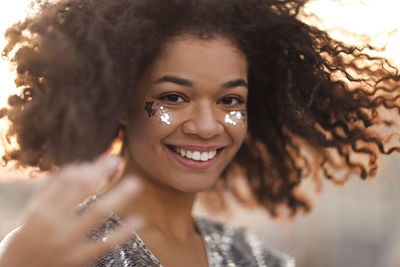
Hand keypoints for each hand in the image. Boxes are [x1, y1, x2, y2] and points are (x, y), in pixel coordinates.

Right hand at [0, 156, 141, 266]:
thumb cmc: (32, 236)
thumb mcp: (36, 211)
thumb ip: (58, 189)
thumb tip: (84, 167)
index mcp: (42, 207)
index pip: (66, 178)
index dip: (87, 167)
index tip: (102, 161)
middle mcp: (54, 221)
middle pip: (82, 189)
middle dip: (100, 172)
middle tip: (117, 160)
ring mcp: (67, 240)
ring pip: (97, 212)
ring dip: (118, 195)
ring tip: (135, 183)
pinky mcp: (79, 258)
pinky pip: (105, 243)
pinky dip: (124, 232)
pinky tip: (139, 220)